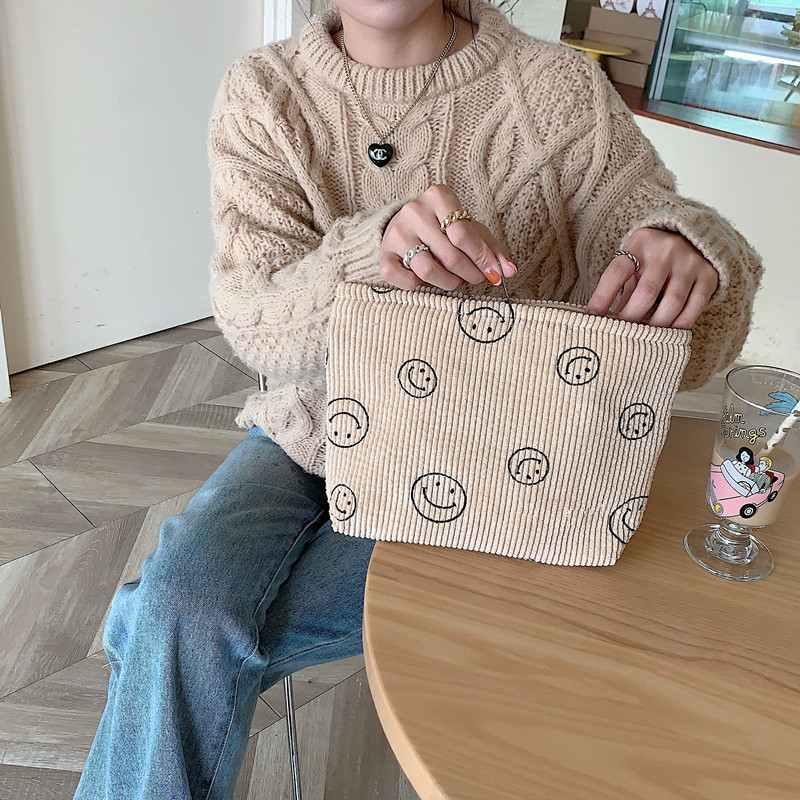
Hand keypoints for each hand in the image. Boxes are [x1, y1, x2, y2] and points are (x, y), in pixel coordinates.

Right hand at [379, 184, 516, 290]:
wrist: (406, 226)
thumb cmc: (443, 227)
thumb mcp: (470, 229)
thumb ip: (491, 248)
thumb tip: (509, 271)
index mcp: (438, 197)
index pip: (463, 233)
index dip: (481, 258)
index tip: (493, 273)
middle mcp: (414, 211)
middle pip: (449, 254)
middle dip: (469, 273)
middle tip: (476, 278)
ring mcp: (396, 233)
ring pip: (427, 269)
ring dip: (448, 283)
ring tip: (455, 281)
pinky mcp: (384, 254)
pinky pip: (402, 279)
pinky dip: (418, 285)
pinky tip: (426, 279)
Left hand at [585, 228, 718, 328]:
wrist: (692, 237)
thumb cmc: (651, 258)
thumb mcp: (633, 263)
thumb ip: (621, 288)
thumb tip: (602, 320)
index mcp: (640, 243)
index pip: (616, 273)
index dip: (602, 298)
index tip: (591, 318)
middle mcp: (666, 250)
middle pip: (646, 293)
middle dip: (631, 318)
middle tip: (621, 333)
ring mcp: (690, 262)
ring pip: (671, 304)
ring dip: (655, 326)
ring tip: (644, 336)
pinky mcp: (708, 275)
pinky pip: (694, 308)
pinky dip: (679, 325)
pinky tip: (668, 333)